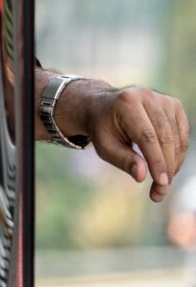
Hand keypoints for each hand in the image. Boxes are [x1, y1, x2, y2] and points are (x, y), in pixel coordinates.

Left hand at [73, 83, 188, 202]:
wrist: (104, 108)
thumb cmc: (104, 129)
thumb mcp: (105, 146)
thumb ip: (123, 160)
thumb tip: (141, 176)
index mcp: (126, 102)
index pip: (147, 137)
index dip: (157, 162)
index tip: (161, 184)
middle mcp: (147, 96)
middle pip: (165, 138)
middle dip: (166, 167)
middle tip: (161, 191)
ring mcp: (163, 99)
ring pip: (177, 138)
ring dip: (174, 164)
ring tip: (162, 183)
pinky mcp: (173, 104)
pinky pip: (182, 134)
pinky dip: (178, 153)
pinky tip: (169, 167)